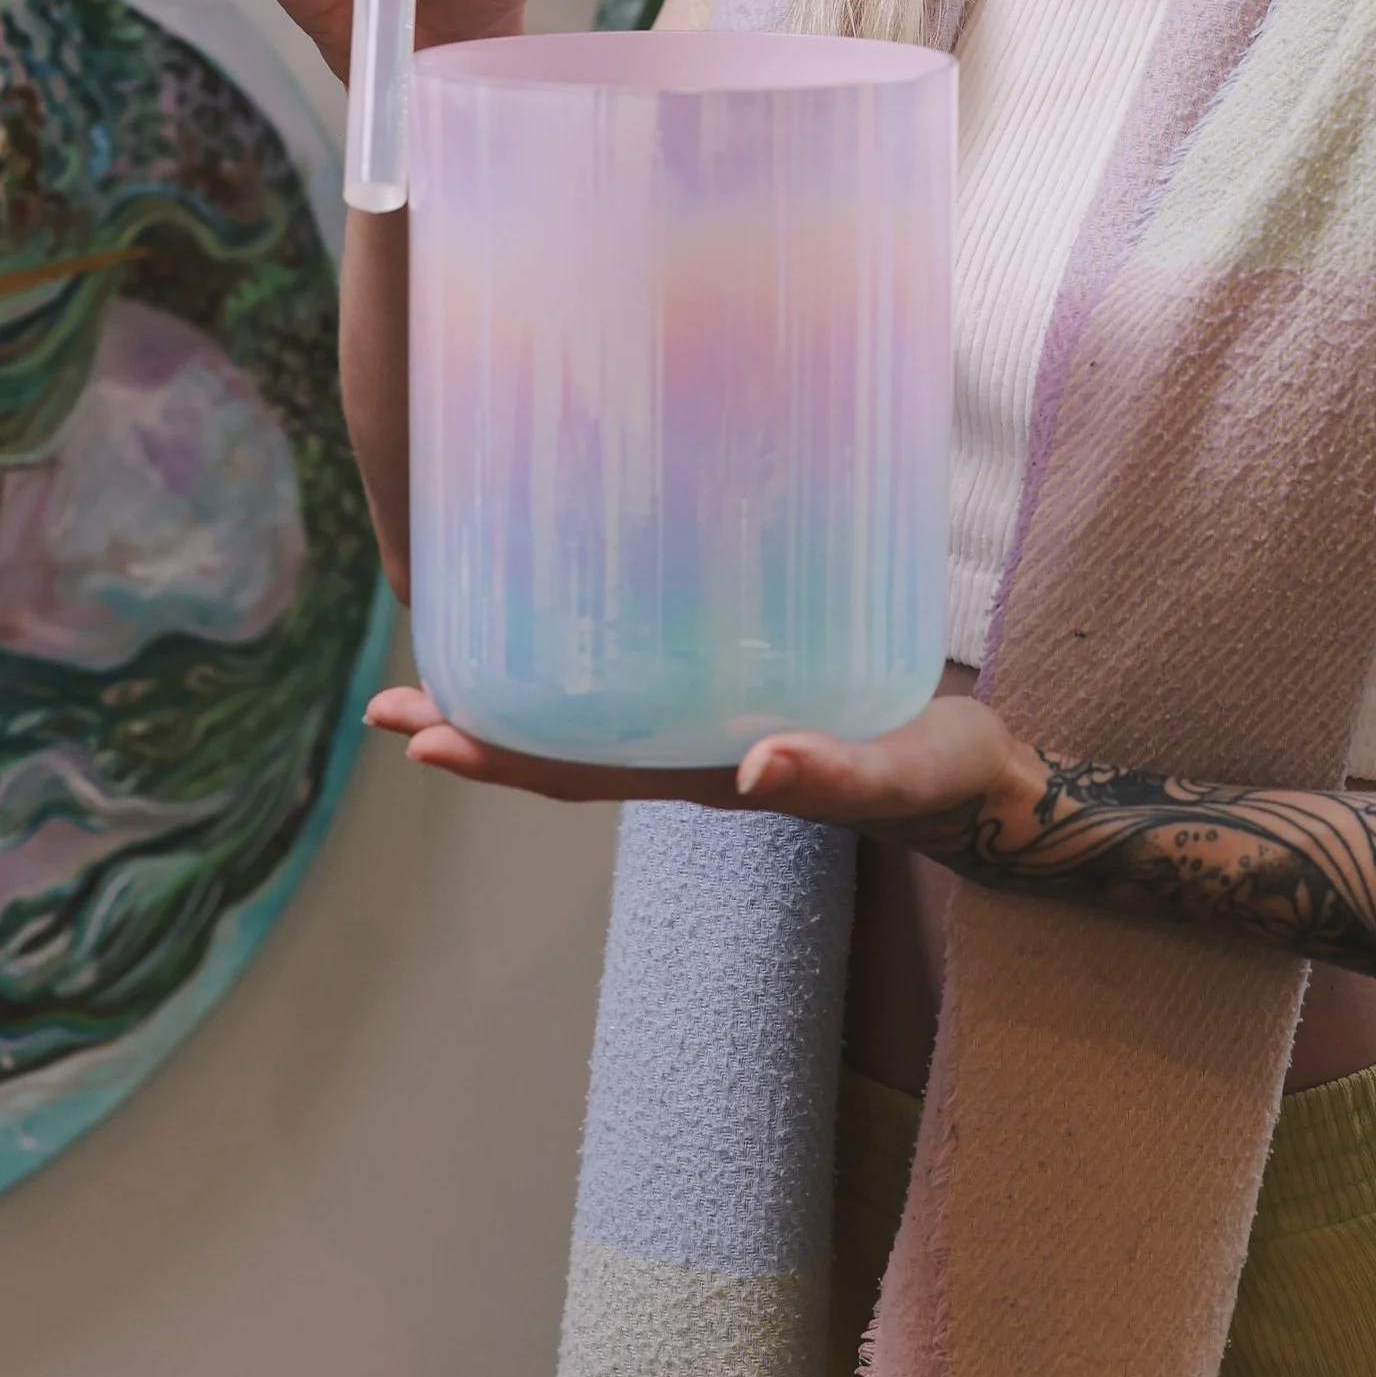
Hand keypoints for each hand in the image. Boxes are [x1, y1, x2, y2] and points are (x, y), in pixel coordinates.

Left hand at [363, 679, 1041, 854]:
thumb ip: (835, 775)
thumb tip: (755, 769)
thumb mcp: (898, 773)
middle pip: (560, 743)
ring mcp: (712, 720)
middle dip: (474, 722)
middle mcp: (690, 751)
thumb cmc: (944, 777)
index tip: (415, 734)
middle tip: (387, 700)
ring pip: (593, 707)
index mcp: (706, 776)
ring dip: (520, 685)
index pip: (574, 773)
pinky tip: (582, 599)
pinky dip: (595, 645)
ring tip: (452, 645)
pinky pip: (648, 668)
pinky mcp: (745, 679)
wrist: (988, 774)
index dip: (494, 756)